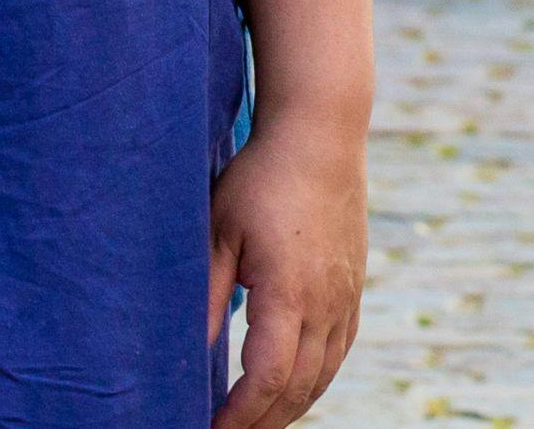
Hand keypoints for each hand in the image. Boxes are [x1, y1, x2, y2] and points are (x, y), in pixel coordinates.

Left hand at [208, 112, 366, 427]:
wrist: (322, 134)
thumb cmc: (261, 178)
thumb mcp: (217, 233)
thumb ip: (202, 298)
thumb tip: (178, 357)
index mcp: (290, 293)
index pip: (268, 380)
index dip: (238, 418)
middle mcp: (327, 301)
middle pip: (298, 389)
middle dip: (261, 424)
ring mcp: (346, 294)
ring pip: (323, 375)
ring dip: (289, 408)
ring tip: (253, 424)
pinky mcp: (354, 285)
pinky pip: (340, 350)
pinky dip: (316, 381)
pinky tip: (293, 389)